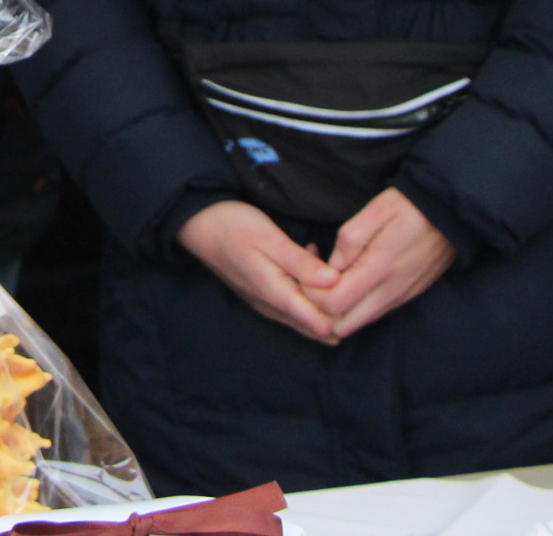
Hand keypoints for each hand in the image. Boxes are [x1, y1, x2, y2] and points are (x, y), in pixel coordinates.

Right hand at [177, 199, 345, 343]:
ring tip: (332, 270)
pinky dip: (309, 294)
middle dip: (336, 311)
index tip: (354, 287)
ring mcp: (265, 304)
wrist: (198, 225)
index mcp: (276, 295)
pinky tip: (313, 269)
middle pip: (314, 327)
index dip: (341, 311)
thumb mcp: (270, 239)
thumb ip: (302, 263)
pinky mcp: (262, 296)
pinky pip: (293, 307)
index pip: (319, 324)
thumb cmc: (234, 227)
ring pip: (304, 318)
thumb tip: (335, 282)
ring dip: (322, 301)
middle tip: (351, 280)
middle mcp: (271, 307)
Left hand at [318, 188, 454, 339]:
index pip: (332, 305)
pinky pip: (376, 312)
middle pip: (343, 325)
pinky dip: (359, 305)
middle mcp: (390, 291)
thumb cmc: (410, 206)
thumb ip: (350, 240)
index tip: (308, 270)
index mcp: (378, 269)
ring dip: (341, 309)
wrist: (453, 213)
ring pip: (360, 322)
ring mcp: (402, 297)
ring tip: (334, 278)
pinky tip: (356, 279)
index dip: (311, 293)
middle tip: (316, 282)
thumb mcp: (375, 210)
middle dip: (322, 310)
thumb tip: (333, 266)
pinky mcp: (410, 295)